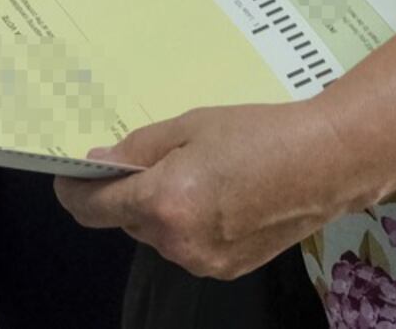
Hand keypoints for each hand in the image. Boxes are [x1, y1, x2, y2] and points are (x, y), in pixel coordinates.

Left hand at [57, 101, 358, 281]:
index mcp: (163, 202)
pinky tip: (222, 195)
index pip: (93, 209)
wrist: (326, 163)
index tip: (69, 177)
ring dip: (162, 209)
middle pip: (128, 221)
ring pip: (159, 234)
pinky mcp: (226, 270)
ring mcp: (203, 262)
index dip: (74, 191)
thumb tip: (99, 163)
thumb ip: (138, 148)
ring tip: (201, 173)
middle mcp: (177, 241)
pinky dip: (190, 223)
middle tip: (158, 158)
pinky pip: (188, 245)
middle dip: (130, 193)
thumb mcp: (189, 126)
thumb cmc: (258, 134)